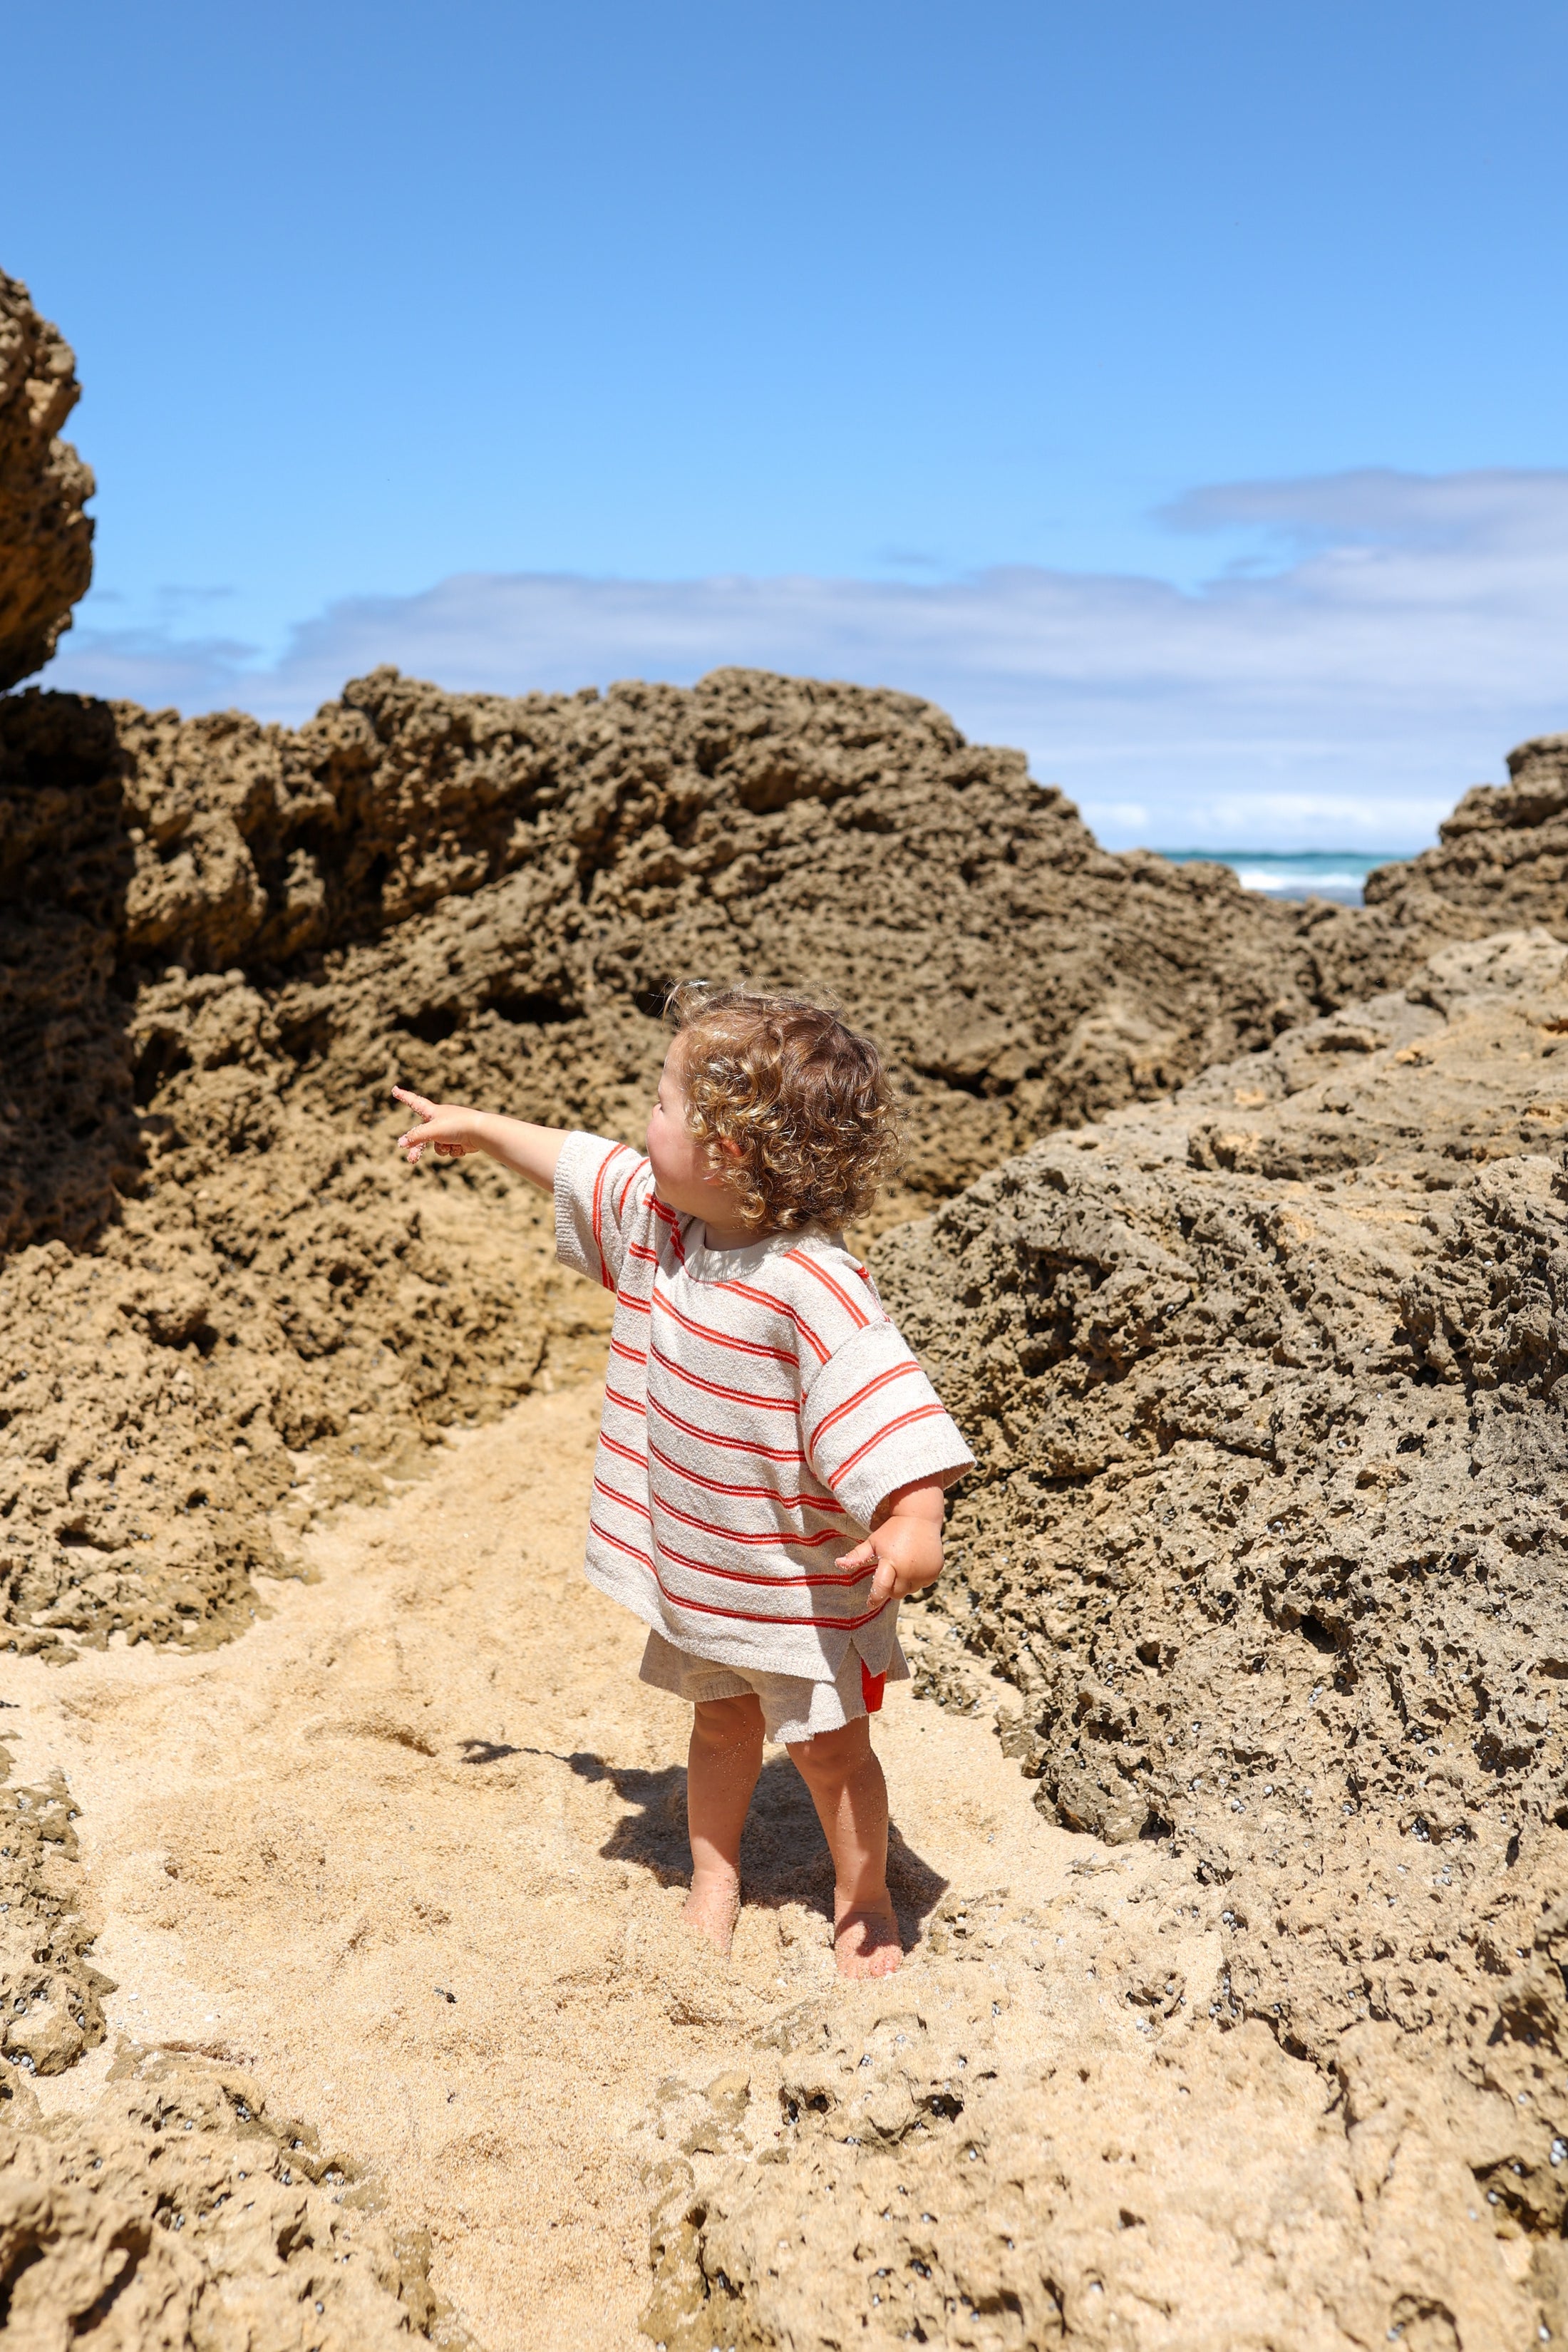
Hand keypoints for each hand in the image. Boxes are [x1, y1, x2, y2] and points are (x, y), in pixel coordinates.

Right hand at [392, 1087, 484, 1165]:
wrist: (481, 1132)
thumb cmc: (456, 1126)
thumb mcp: (432, 1131)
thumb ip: (415, 1137)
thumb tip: (401, 1143)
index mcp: (432, 1111)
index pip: (413, 1102)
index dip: (404, 1096)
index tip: (395, 1089)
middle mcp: (440, 1120)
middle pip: (422, 1135)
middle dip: (418, 1148)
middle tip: (411, 1160)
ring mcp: (450, 1130)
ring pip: (437, 1146)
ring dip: (442, 1149)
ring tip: (451, 1145)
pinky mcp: (459, 1140)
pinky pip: (450, 1150)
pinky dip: (454, 1151)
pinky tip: (461, 1146)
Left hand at [835, 1478, 945, 1606]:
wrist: (920, 1517)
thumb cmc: (892, 1530)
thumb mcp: (873, 1542)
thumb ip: (857, 1555)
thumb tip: (838, 1564)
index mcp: (891, 1562)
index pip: (881, 1588)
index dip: (875, 1598)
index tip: (870, 1604)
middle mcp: (909, 1569)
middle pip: (896, 1593)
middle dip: (890, 1587)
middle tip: (889, 1572)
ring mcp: (924, 1571)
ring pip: (910, 1590)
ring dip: (905, 1583)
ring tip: (903, 1564)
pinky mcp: (935, 1572)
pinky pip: (923, 1584)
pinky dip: (918, 1578)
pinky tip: (915, 1563)